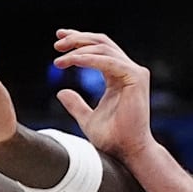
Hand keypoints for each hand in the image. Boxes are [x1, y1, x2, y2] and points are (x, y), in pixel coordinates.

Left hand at [52, 30, 153, 161]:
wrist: (127, 152)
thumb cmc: (112, 139)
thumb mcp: (87, 119)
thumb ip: (76, 105)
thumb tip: (61, 92)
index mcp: (118, 76)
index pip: (98, 49)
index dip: (79, 40)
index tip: (58, 39)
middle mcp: (128, 71)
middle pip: (101, 43)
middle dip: (77, 39)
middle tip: (56, 44)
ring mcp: (134, 73)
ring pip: (104, 49)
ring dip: (79, 49)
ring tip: (59, 58)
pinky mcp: (136, 78)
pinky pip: (109, 62)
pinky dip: (90, 60)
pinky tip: (73, 61)